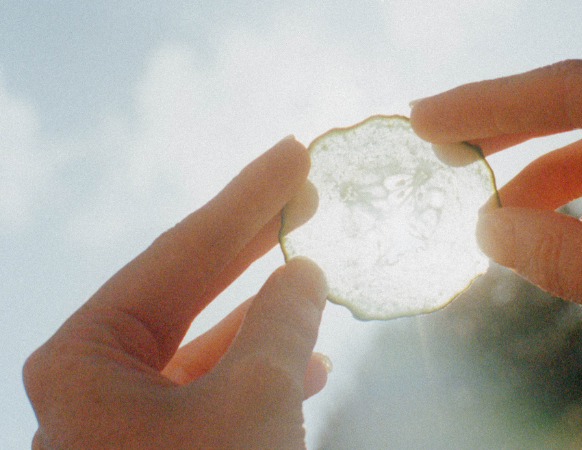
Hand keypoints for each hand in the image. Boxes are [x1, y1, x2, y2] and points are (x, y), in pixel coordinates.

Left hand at [23, 137, 329, 448]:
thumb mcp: (254, 396)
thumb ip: (279, 324)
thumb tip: (303, 276)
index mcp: (86, 359)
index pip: (180, 253)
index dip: (247, 199)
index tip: (296, 155)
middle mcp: (96, 385)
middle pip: (187, 289)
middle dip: (253, 244)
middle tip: (304, 196)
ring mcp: (126, 424)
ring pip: (206, 346)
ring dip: (265, 317)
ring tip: (312, 282)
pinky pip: (214, 395)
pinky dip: (261, 374)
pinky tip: (309, 367)